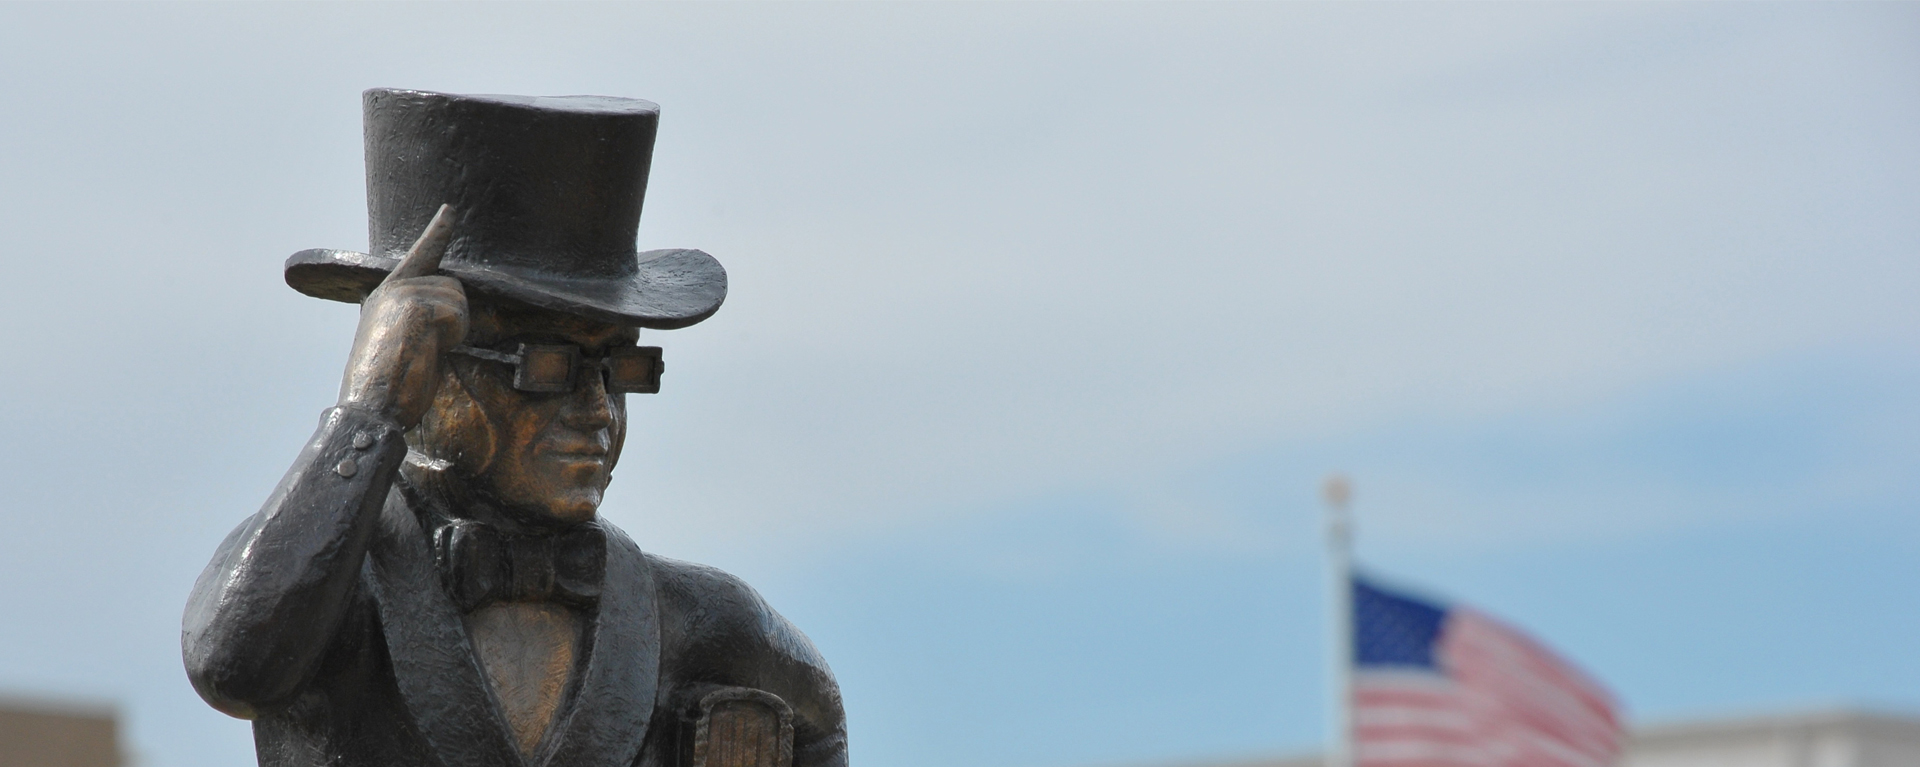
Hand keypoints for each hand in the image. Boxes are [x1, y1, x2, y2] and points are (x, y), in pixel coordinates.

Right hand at [338, 205, 468, 428]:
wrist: (370, 406)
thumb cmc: (390, 387)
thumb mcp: (404, 343)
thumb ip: (421, 320)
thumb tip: (448, 313)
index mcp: (386, 296)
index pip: (419, 258)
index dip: (437, 233)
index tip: (450, 210)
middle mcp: (392, 288)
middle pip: (454, 286)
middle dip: (454, 319)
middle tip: (427, 349)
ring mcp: (402, 292)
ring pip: (458, 299)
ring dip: (453, 330)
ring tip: (424, 351)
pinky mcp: (414, 303)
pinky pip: (457, 314)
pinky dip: (452, 336)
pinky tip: (427, 350)